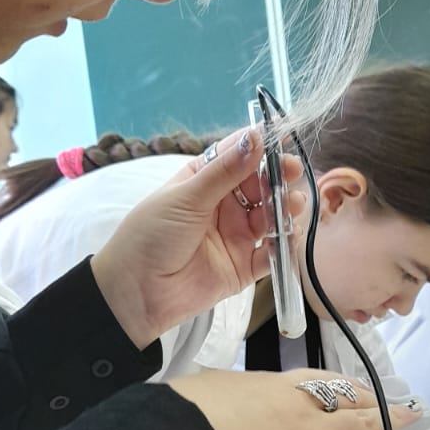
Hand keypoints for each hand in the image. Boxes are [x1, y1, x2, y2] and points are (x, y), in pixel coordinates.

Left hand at [91, 127, 305, 348]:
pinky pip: (272, 254)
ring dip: (285, 208)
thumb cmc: (151, 236)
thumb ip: (224, 171)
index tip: (282, 141)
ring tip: (293, 204)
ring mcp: (236, 236)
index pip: (238, 157)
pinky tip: (289, 235)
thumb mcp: (186, 197)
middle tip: (292, 173)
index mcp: (204, 181)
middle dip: (279, 178)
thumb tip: (254, 137)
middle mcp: (223, 206)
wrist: (136, 293)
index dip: (261, 148)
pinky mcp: (245, 267)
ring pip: (271, 217)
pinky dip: (285, 245)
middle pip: (260, 186)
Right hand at [167, 369, 419, 429]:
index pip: (319, 382)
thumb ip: (231, 398)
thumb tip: (224, 403)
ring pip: (364, 423)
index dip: (343, 388)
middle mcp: (301, 402)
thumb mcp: (213, 389)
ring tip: (413, 425)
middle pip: (349, 397)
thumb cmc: (188, 412)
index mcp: (275, 383)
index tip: (356, 391)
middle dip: (376, 401)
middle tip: (400, 404)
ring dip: (392, 424)